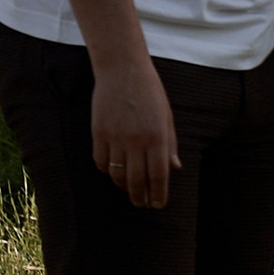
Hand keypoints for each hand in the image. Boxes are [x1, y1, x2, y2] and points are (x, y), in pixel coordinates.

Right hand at [90, 55, 179, 209]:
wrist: (122, 69)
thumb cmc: (150, 92)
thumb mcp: (166, 116)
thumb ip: (169, 144)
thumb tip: (174, 169)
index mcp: (157, 136)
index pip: (158, 176)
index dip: (158, 194)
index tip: (158, 205)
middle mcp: (136, 140)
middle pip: (136, 181)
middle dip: (140, 197)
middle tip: (143, 203)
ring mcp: (115, 137)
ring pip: (117, 175)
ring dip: (123, 187)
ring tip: (130, 190)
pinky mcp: (98, 133)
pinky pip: (101, 162)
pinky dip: (107, 171)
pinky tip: (113, 171)